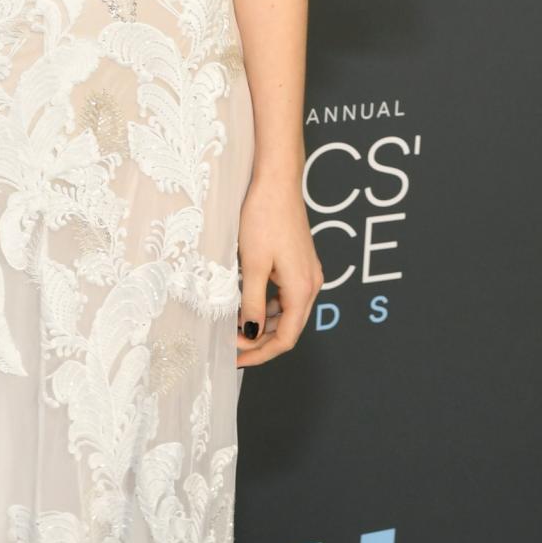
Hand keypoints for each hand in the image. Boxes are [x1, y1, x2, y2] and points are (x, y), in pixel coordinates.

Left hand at [234, 173, 322, 367]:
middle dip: (260, 342)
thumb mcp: (253, 266)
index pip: (287, 338)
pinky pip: (286, 296)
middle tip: (230, 347)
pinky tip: (247, 307)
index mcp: (303, 288)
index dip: (261, 353)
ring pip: (287, 313)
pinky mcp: (299, 264)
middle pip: (289, 328)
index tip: (236, 359)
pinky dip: (268, 307)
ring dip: (263, 325)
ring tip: (234, 330)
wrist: (276, 182)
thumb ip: (252, 303)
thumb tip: (251, 334)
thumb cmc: (264, 218)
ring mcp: (307, 273)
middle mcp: (311, 284)